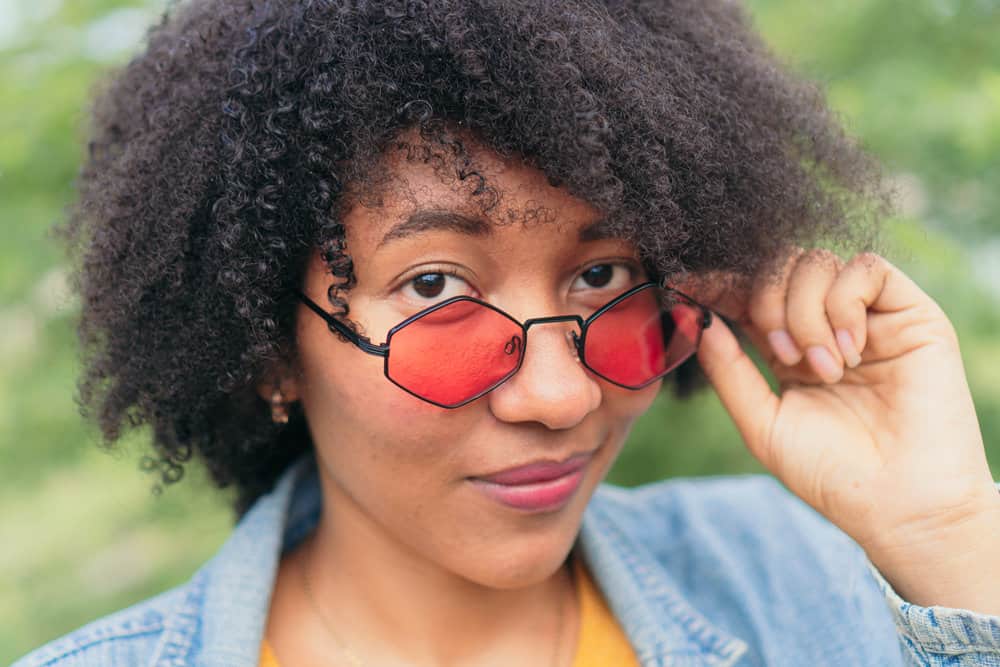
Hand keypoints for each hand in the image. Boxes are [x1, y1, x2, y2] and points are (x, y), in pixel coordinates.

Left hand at [685, 248, 999, 611]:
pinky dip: (844, 304)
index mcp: (787, 348)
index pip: (748, 295)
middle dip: (766, 303)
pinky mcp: (911, 312)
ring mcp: (867, 316)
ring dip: (806, 314)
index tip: (687, 284)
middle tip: (784, 357)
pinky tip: (851, 351)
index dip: (719, 284)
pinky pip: (866, 267)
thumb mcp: (762, 422)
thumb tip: (695, 318)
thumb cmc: (831, 473)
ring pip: (816, 262)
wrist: (900, 504)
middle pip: (779, 266)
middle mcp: (825, 325)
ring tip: (826, 370)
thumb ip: (727, 369)